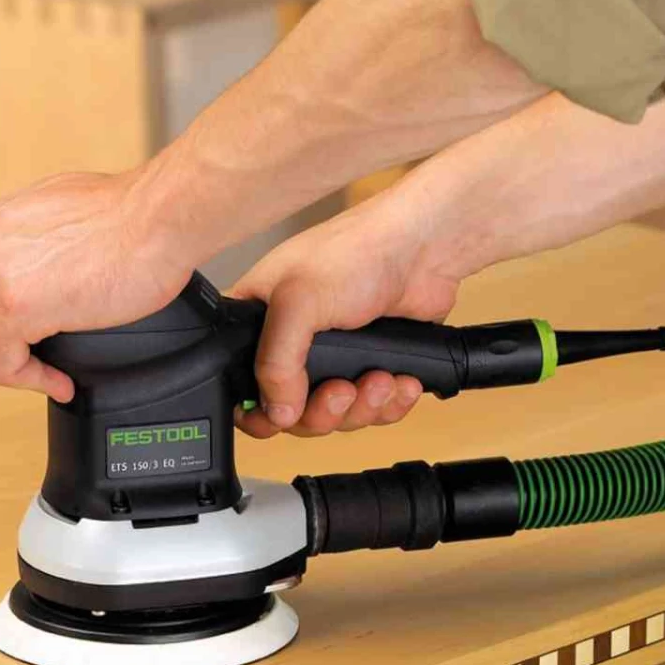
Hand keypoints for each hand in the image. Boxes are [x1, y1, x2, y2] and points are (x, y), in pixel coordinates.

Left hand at [0, 171, 189, 401]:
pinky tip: (61, 381)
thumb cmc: (134, 214)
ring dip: (1, 371)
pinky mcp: (20, 306)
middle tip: (23, 364)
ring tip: (42, 375)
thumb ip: (34, 238)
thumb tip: (41, 265)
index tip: (27, 337)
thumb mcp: (61, 212)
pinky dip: (30, 382)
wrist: (162, 216)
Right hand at [230, 191, 464, 437]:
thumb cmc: (357, 252)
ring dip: (360, 408)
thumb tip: (276, 413)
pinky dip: (388, 403)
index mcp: (258, 320)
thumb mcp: (299, 303)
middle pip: (290, 412)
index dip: (258, 410)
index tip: (282, 415)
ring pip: (335, 416)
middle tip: (341, 391)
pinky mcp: (370, 365)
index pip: (240, 383)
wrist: (425, 248)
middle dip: (322, 411)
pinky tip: (400, 382)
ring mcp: (333, 357)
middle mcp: (292, 342)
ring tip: (379, 380)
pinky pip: (372, 409)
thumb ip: (276, 362)